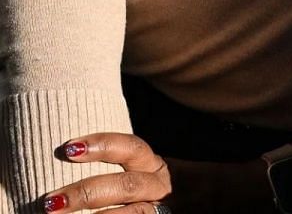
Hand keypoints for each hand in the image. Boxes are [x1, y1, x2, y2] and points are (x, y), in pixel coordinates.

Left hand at [44, 132, 168, 211]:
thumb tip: (54, 164)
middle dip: (87, 192)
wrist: (180, 212)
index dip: (103, 144)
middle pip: (127, 185)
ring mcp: (158, 208)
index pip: (130, 147)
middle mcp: (157, 185)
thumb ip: (105, 169)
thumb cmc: (132, 189)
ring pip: (135, 211)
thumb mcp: (130, 173)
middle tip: (51, 200)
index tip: (68, 148)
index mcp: (149, 164)